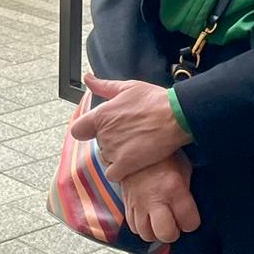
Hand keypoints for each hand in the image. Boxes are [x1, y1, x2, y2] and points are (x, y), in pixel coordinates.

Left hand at [69, 72, 190, 181]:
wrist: (175, 116)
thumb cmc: (153, 100)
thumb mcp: (127, 87)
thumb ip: (103, 86)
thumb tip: (88, 78)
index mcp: (101, 116)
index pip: (78, 130)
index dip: (87, 131)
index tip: (98, 130)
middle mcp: (103, 134)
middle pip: (98, 144)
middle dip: (110, 141)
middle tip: (129, 134)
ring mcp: (113, 150)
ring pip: (107, 159)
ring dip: (118, 156)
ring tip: (136, 146)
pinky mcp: (125, 165)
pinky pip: (113, 175)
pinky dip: (121, 172)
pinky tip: (133, 163)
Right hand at [120, 152, 200, 244]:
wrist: (134, 145)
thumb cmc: (162, 156)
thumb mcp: (183, 168)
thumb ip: (188, 191)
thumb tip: (193, 209)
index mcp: (173, 188)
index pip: (190, 223)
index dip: (191, 221)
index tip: (189, 215)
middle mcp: (155, 198)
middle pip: (166, 234)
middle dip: (173, 232)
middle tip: (174, 222)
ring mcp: (138, 203)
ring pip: (147, 235)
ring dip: (156, 231)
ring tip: (160, 220)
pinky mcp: (126, 204)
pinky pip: (133, 228)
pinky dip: (142, 227)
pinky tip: (148, 217)